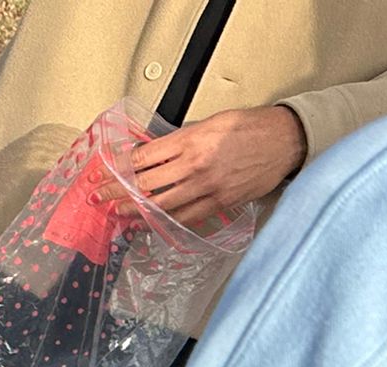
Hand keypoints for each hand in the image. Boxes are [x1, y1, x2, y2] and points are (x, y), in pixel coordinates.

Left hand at [108, 106, 305, 225]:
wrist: (287, 140)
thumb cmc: (253, 126)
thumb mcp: (212, 121)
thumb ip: (182, 138)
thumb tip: (155, 152)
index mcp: (191, 140)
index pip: (143, 158)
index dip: (118, 168)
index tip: (102, 173)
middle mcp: (195, 166)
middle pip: (145, 184)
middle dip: (117, 192)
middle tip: (99, 197)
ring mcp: (206, 188)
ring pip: (160, 206)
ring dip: (135, 211)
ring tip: (118, 214)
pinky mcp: (218, 203)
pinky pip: (184, 218)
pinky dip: (163, 222)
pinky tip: (149, 224)